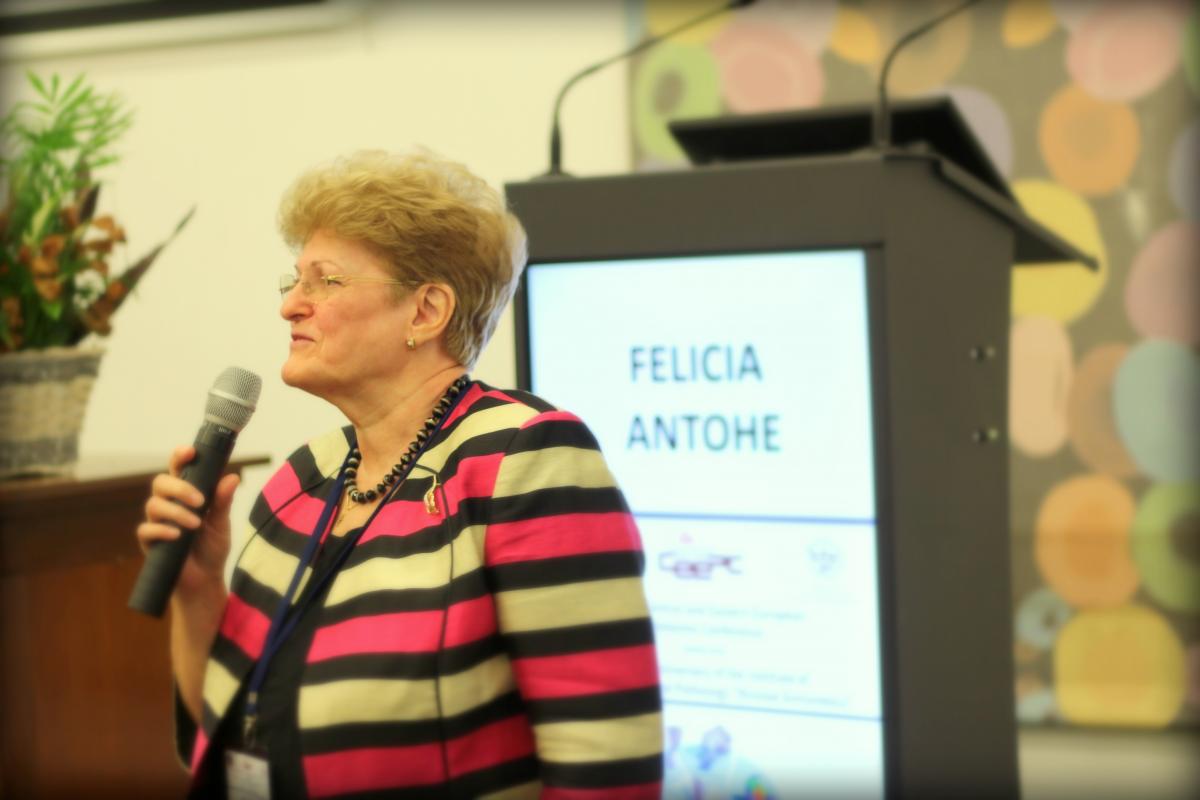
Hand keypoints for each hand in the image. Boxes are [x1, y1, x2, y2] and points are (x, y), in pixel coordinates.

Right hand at [137, 445, 239, 595]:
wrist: (205, 579)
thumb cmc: (212, 548)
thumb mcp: (221, 523)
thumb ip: (223, 501)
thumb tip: (232, 478)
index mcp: (186, 494)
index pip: (178, 469)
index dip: (180, 456)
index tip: (190, 451)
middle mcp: (168, 504)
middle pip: (160, 482)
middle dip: (179, 487)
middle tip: (200, 501)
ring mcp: (157, 522)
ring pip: (153, 504)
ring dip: (176, 512)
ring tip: (195, 524)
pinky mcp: (150, 542)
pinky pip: (146, 530)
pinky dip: (161, 530)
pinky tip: (177, 535)